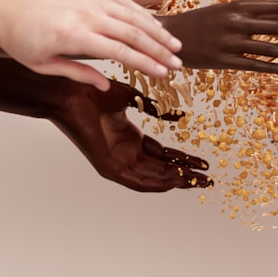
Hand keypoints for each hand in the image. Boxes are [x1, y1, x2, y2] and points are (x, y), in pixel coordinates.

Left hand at [0, 0, 181, 90]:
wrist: (2, 3)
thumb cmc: (20, 36)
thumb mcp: (43, 65)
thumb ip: (79, 74)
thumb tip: (107, 86)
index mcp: (74, 35)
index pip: (122, 51)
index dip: (147, 64)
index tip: (164, 74)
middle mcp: (86, 13)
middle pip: (134, 33)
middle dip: (160, 50)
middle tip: (178, 63)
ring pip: (133, 14)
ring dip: (158, 31)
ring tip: (174, 45)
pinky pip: (123, 0)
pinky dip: (142, 13)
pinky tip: (155, 25)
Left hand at [49, 78, 210, 191]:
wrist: (69, 92)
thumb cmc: (94, 91)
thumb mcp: (133, 98)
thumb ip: (156, 108)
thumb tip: (179, 117)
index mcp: (130, 138)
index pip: (162, 154)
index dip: (184, 158)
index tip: (203, 162)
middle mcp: (125, 152)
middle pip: (162, 169)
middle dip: (186, 174)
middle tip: (208, 178)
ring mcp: (117, 162)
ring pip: (152, 178)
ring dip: (177, 182)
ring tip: (198, 182)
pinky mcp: (108, 167)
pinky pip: (136, 183)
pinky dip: (157, 185)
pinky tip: (175, 182)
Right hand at [159, 1, 277, 72]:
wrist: (168, 35)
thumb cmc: (202, 21)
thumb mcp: (229, 11)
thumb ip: (257, 13)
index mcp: (239, 7)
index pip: (277, 6)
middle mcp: (236, 22)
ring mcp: (230, 42)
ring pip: (269, 48)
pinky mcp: (223, 60)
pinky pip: (252, 65)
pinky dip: (271, 67)